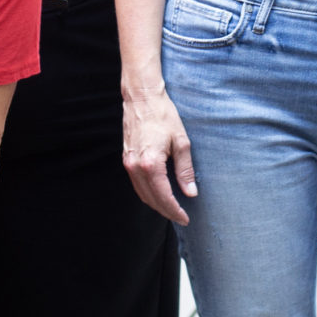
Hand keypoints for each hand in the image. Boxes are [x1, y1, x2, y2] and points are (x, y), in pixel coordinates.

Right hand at [121, 86, 197, 224]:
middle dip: (166, 211)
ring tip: (171, 209)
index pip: (163, 196)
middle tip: (181, 217)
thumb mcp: (181, 141)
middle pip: (151, 199)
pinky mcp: (126, 159)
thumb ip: (185, 170)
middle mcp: (136, 166)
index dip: (175, 210)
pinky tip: (158, 194)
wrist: (142, 97)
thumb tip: (191, 192)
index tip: (185, 218)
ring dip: (156, 204)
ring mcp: (128, 163)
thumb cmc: (163, 115)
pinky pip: (136, 184)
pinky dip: (147, 193)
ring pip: (142, 194)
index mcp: (150, 163)